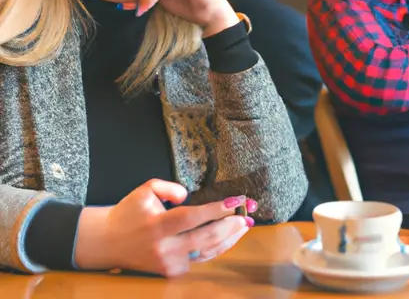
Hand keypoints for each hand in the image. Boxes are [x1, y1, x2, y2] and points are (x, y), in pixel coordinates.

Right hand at [74, 179, 256, 276]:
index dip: (217, 209)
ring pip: (208, 251)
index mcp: (158, 226)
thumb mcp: (145, 190)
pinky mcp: (172, 272)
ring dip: (230, 238)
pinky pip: (201, 258)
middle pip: (206, 237)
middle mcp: (165, 248)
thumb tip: (189, 196)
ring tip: (246, 225)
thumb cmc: (128, 212)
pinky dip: (218, 247)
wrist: (107, 242)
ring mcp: (169, 263)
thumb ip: (169, 188)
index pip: (193, 217)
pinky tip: (230, 237)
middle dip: (231, 225)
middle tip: (248, 214)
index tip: (237, 201)